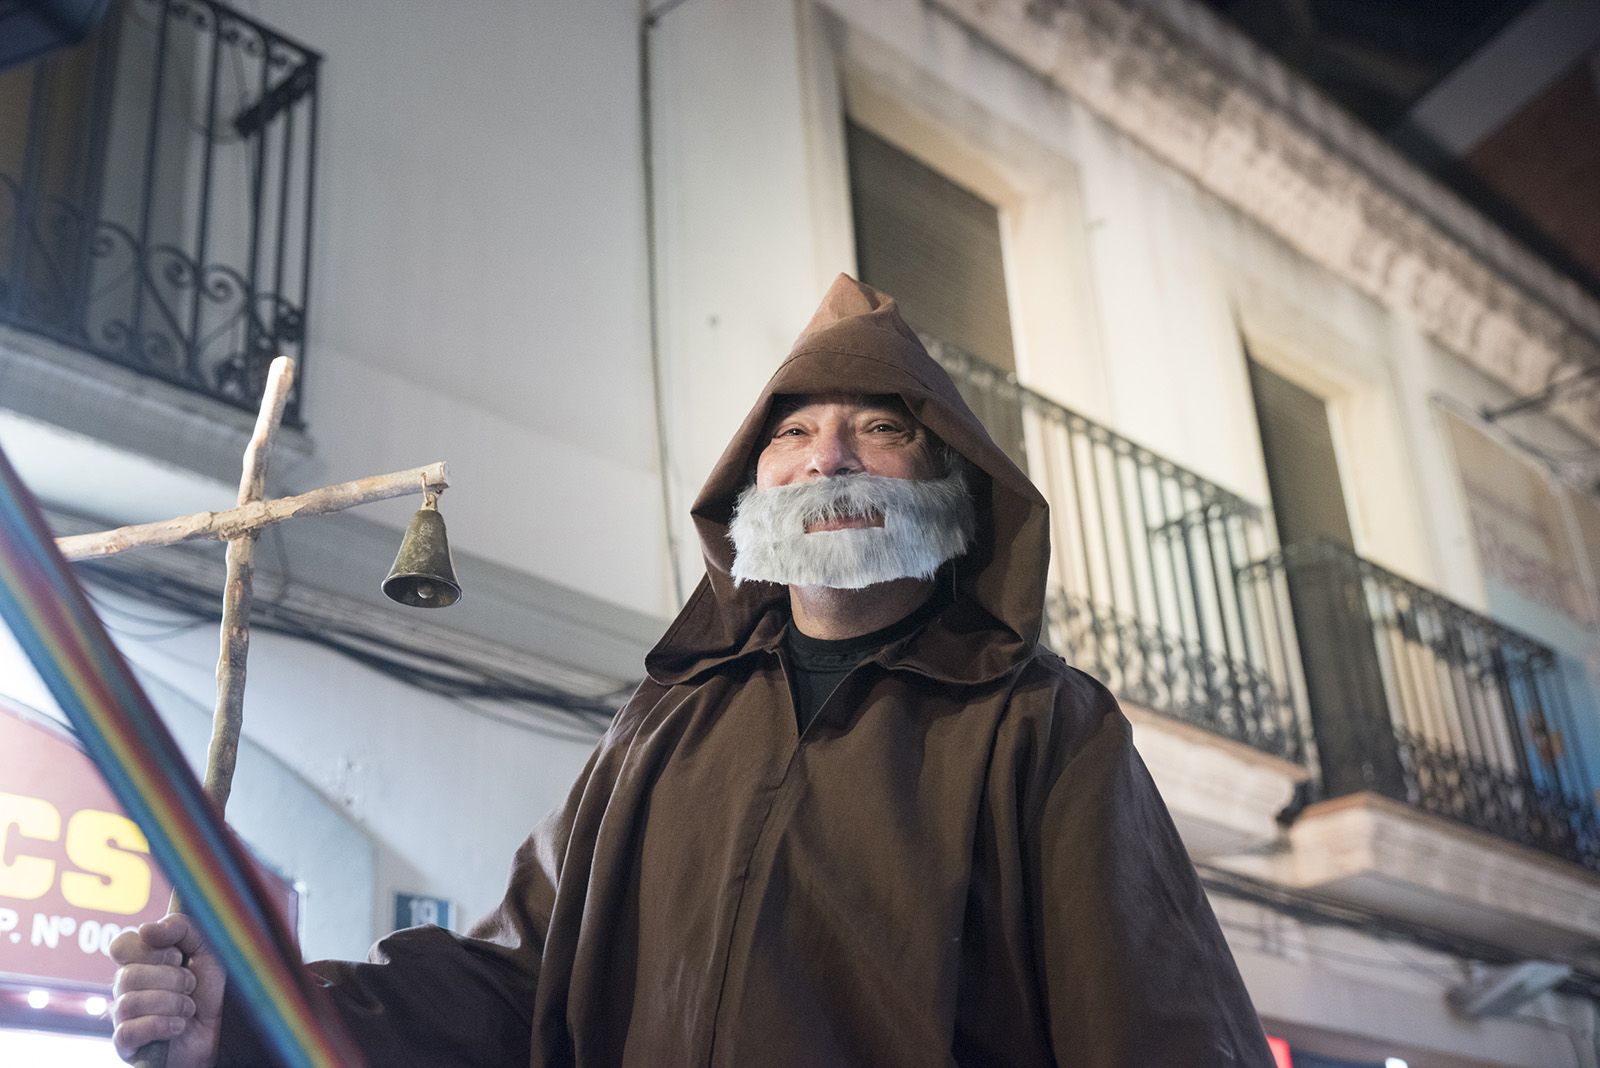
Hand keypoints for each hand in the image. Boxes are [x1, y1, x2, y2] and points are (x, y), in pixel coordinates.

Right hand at [110, 914, 225, 1067]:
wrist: (223, 1031)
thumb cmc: (212, 988)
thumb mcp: (207, 948)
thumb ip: (182, 928)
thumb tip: (145, 929)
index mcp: (142, 961)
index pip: (121, 945)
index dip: (149, 949)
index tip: (178, 956)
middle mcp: (127, 988)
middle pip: (127, 976)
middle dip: (170, 979)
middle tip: (191, 984)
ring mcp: (124, 1017)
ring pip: (128, 1003)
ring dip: (170, 1003)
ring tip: (189, 1008)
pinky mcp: (126, 1045)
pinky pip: (127, 1032)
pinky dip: (161, 1026)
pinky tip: (179, 1026)